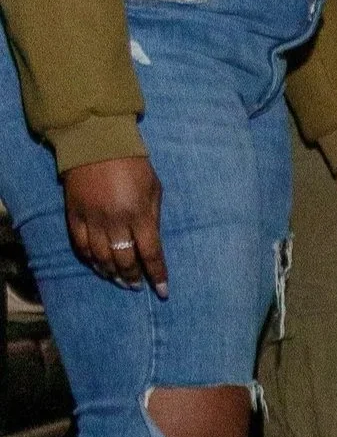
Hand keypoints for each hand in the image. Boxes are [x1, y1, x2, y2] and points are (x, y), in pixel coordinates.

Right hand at [62, 154, 166, 293]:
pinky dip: (89, 259)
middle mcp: (116, 221)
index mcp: (140, 215)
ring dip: (111, 273)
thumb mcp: (154, 189)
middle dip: (132, 278)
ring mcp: (92, 219)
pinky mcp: (74, 215)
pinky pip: (80, 245)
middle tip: (137, 286)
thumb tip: (152, 243)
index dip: (157, 275)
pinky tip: (97, 265)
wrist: (96, 144)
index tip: (162, 292)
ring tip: (119, 280)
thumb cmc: (134, 165)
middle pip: (124, 260)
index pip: (151, 254)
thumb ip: (153, 217)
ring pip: (100, 257)